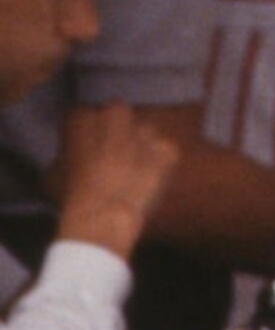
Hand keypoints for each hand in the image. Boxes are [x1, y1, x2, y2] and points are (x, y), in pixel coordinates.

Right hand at [56, 103, 181, 261]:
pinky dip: (161, 163)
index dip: (90, 134)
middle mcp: (114, 114)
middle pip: (118, 113)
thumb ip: (66, 154)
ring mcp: (144, 129)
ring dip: (140, 146)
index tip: (90, 150)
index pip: (86, 115)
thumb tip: (73, 157)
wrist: (103, 215)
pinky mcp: (167, 148)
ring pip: (144, 131)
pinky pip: (165, 151)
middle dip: (117, 130)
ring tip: (132, 174)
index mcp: (81, 118)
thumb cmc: (71, 199)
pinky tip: (148, 182)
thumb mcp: (53, 173)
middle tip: (114, 158)